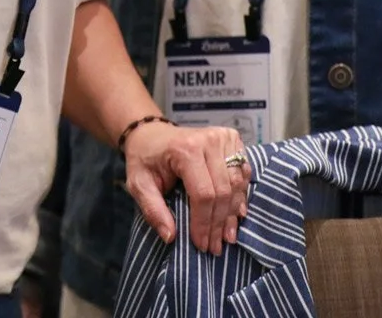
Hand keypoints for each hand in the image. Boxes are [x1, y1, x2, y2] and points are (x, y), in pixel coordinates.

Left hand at [122, 121, 247, 253]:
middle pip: (223, 191)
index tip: (201, 244)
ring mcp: (223, 137)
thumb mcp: (138, 185)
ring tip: (227, 237)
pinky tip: (235, 215)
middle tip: (215, 247)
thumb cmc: (145, 160)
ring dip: (232, 213)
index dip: (204, 223)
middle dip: (219, 223)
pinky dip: (240, 196)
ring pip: (237, 184)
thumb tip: (170, 237)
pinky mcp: (232, 138)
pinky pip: (243, 172)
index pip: (203, 194)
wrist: (151, 134)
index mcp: (185, 150)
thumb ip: (153, 210)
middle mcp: (208, 140)